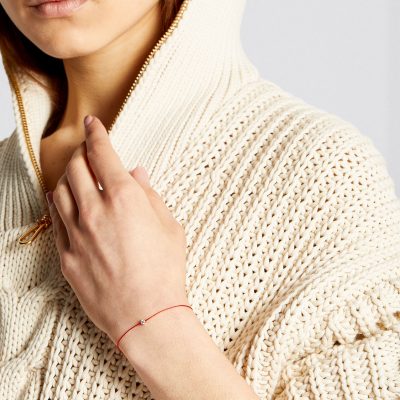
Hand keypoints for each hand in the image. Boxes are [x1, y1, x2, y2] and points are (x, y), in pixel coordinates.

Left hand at [46, 115, 188, 346]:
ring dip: (68, 175)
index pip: (103, 153)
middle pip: (77, 167)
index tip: (94, 123)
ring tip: (77, 174)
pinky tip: (64, 199)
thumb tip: (138, 173)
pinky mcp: (66, 255)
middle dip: (81, 152)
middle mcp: (96, 210)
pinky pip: (55, 219)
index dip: (97, 133)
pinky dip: (58, 202)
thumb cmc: (165, 270)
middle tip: (88, 150)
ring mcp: (77, 233)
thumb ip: (150, 195)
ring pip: (60, 190)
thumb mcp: (170, 226)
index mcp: (125, 198)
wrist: (147, 315)